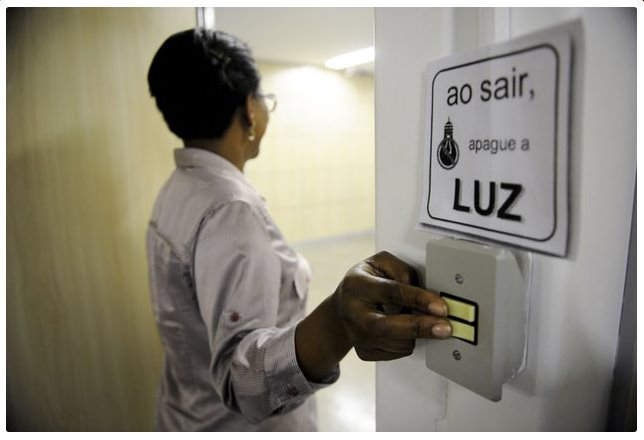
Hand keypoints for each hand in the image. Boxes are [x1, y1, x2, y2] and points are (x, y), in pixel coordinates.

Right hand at [295, 251, 451, 381]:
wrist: (340, 310)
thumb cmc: (364, 284)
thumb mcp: (379, 263)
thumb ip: (401, 271)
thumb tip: (424, 293)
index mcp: (356, 286)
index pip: (391, 292)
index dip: (419, 299)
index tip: (440, 307)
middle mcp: (353, 314)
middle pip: (389, 328)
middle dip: (421, 328)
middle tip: (446, 328)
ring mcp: (357, 337)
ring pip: (400, 342)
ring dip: (414, 332)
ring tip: (406, 315)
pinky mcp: (364, 353)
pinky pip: (398, 351)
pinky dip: (406, 340)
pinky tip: (397, 328)